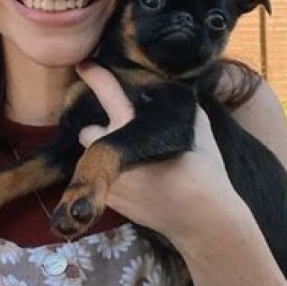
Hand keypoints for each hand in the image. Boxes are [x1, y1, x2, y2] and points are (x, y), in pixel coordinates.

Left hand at [74, 62, 236, 239]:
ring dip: (103, 155)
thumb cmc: (204, 172)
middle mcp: (113, 149)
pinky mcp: (110, 200)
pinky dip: (112, 178)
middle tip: (118, 135)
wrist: (203, 220)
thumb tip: (177, 92)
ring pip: (92, 158)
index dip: (94, 76)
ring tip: (128, 161)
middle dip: (97, 131)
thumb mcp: (198, 130)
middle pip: (87, 131)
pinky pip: (102, 181)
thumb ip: (182, 109)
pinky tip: (135, 183)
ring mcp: (109, 177)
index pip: (107, 92)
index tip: (82, 65)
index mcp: (133, 127)